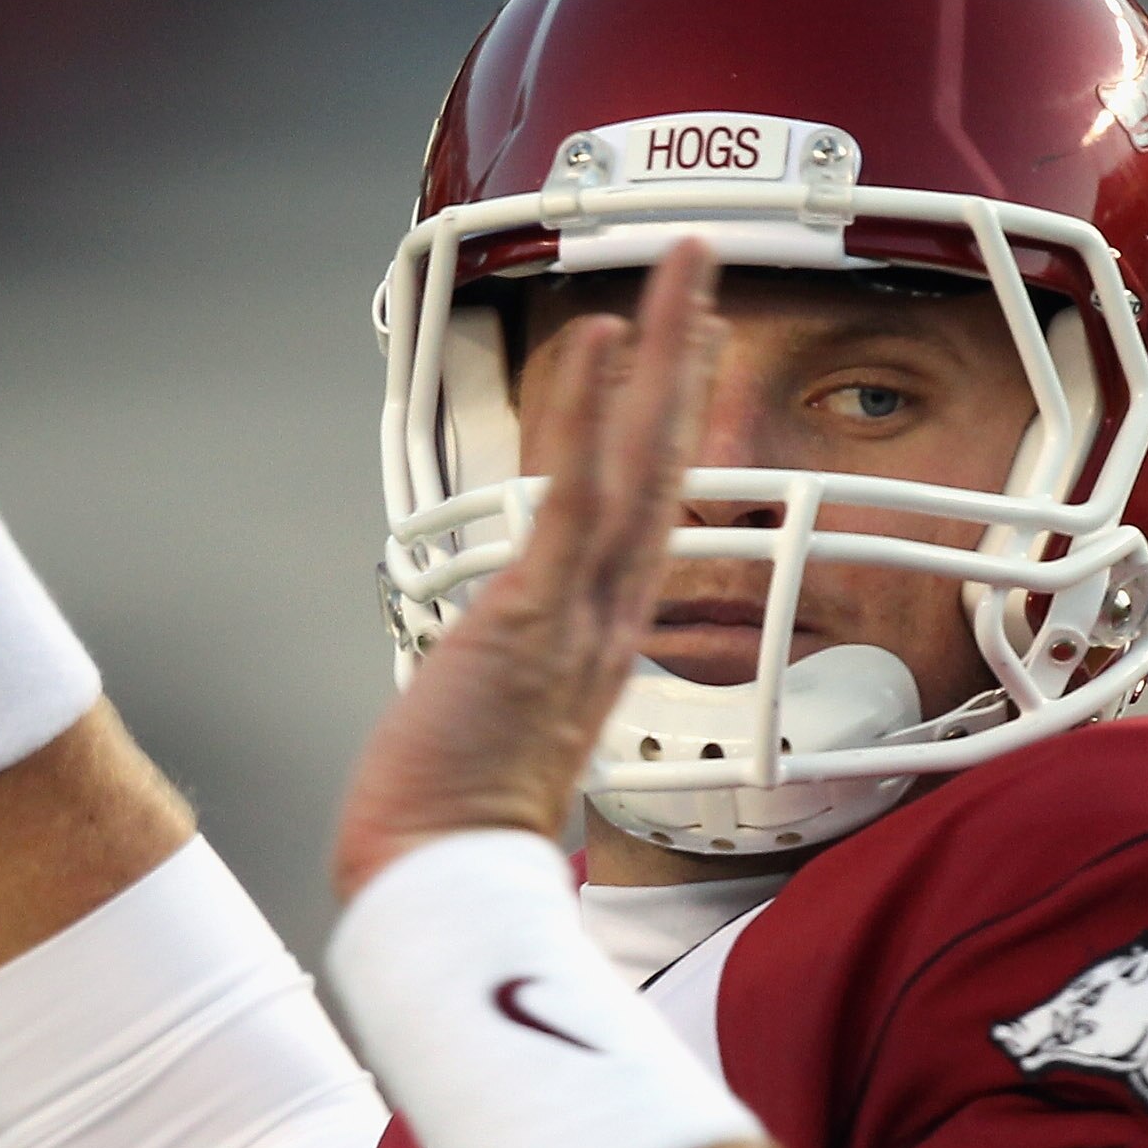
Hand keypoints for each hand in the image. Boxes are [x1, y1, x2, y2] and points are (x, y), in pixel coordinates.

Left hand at [330, 241, 724, 900]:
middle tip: (702, 267)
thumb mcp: (508, 726)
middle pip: (670, 462)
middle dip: (686, 357)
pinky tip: (603, 343)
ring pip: (642, 462)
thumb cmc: (459, 821)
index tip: (678, 349)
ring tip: (679, 272)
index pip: (652, 505)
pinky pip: (575, 499)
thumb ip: (525, 675)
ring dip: (660, 358)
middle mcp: (609, 616)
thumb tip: (511, 657)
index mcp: (604, 637)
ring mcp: (579, 613)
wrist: (444, 880)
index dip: (669, 419)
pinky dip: (592, 418)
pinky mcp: (532, 617)